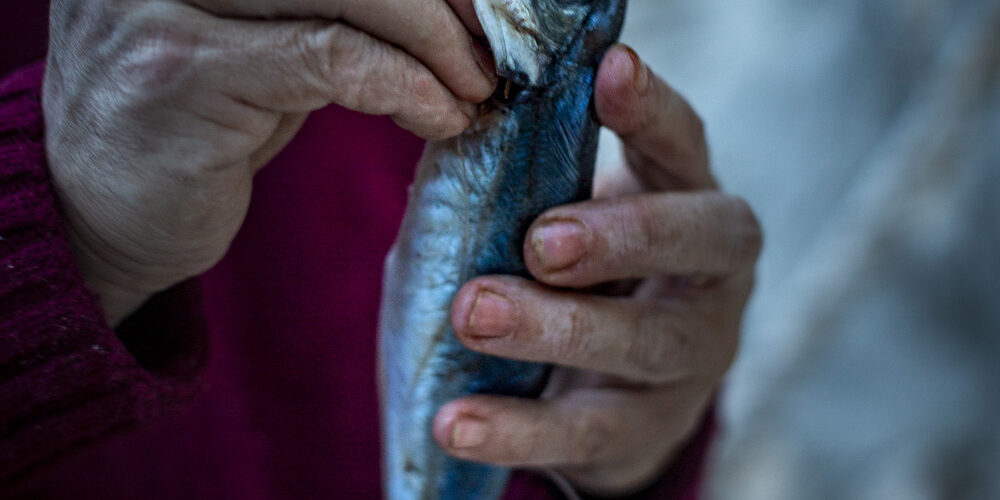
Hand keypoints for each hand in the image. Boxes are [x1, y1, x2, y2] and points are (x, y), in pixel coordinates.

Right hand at [44, 0, 495, 324]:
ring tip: (474, 89)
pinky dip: (405, 85)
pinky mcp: (178, 71)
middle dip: (441, 2)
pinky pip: (329, 58)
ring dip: (435, 44)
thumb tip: (456, 6)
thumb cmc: (199, 122)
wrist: (99, 215)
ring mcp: (160, 0)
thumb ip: (338, 9)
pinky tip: (442, 117)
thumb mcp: (266, 41)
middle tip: (490, 54)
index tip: (482, 8)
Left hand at [433, 45, 761, 494]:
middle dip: (621, 236)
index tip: (608, 72)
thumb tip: (450, 144)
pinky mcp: (648, 429)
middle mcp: (711, 276)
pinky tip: (457, 422)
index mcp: (690, 200)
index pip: (683, 145)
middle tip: (541, 241)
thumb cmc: (582, 278)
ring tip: (473, 315)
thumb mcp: (567, 219)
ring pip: (646, 343)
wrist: (614, 392)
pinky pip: (588, 433)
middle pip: (698, 242)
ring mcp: (692, 357)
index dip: (652, 111)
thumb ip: (527, 187)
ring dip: (557, 328)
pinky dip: (520, 428)